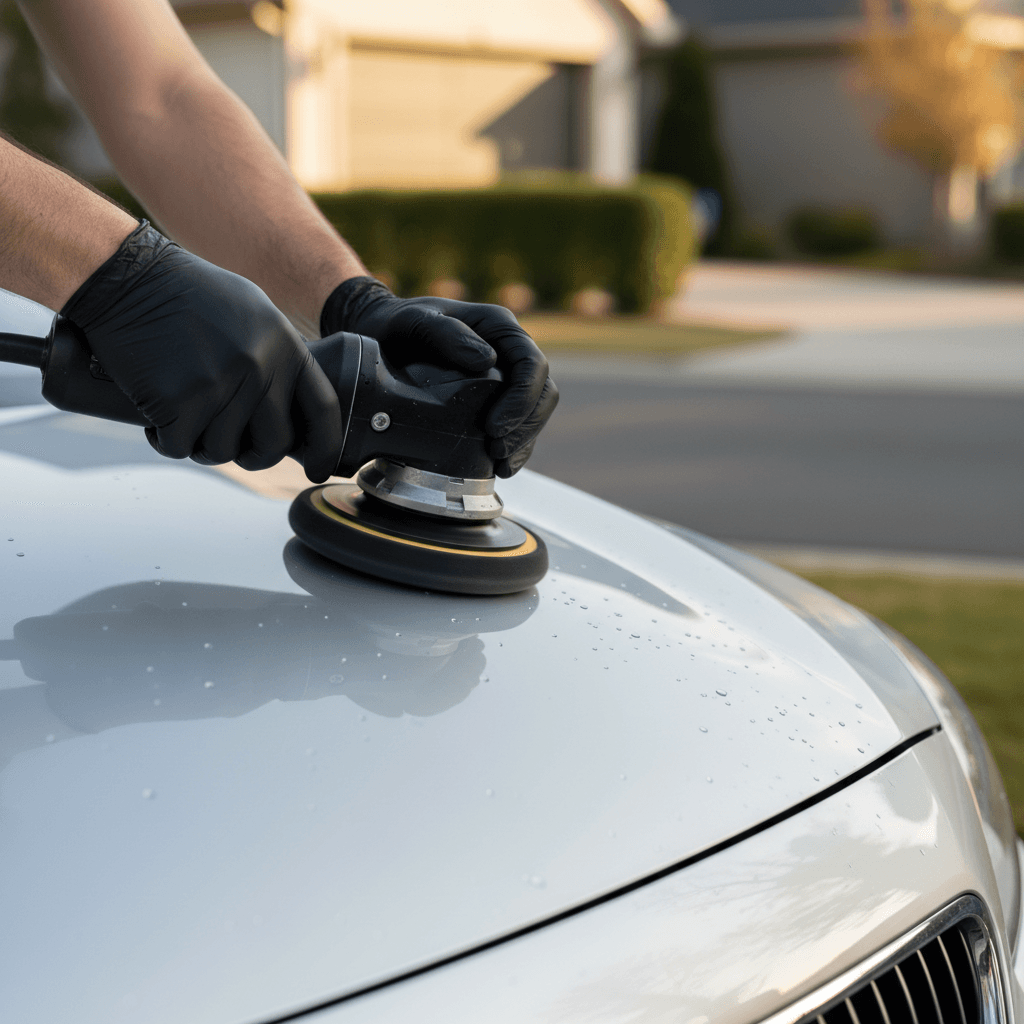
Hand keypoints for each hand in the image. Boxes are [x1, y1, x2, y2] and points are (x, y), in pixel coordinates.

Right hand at [61, 222, 341, 481]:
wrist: (125, 276)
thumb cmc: (186, 294)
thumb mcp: (252, 312)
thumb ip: (278, 356)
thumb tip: (296, 407)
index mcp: (285, 345)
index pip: (323, 409)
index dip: (323, 447)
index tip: (317, 470)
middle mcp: (259, 366)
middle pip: (274, 443)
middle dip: (253, 456)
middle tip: (231, 446)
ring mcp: (220, 383)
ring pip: (222, 450)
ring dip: (202, 445)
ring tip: (184, 417)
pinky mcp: (179, 399)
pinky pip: (179, 447)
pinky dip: (164, 440)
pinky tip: (156, 416)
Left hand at [321, 277, 557, 476]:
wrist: (379, 335)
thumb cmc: (397, 325)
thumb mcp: (415, 321)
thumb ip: (447, 333)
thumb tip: (486, 360)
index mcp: (499, 328)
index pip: (532, 364)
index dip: (522, 399)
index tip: (495, 425)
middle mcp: (509, 352)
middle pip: (542, 392)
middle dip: (526, 426)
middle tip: (496, 449)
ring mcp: (505, 377)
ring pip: (534, 413)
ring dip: (523, 441)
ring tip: (499, 464)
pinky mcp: (495, 400)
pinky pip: (517, 426)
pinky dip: (513, 448)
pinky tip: (498, 467)